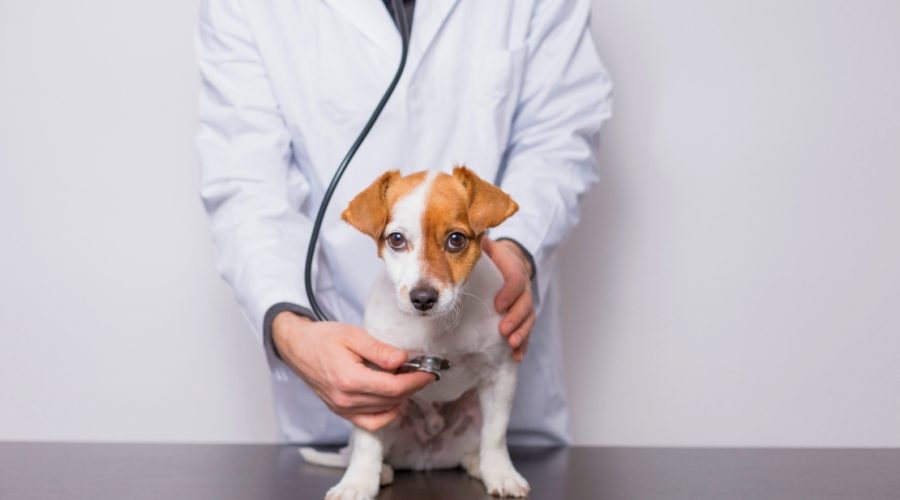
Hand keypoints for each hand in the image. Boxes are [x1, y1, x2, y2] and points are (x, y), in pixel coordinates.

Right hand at [272, 312, 433, 431]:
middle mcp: (346, 400)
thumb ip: (379, 350)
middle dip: (412, 387)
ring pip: (384, 412)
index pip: (393, 388)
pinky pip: (371, 422)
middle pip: (392, 400)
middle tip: (421, 371)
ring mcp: (343, 409)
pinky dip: (386, 413)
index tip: (429, 372)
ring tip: (406, 380)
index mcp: (349, 379)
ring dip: (401, 398)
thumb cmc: (323, 338)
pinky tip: (392, 398)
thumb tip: (403, 360)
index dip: (416, 381)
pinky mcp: (342, 412)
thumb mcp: (353, 335)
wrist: (297, 348)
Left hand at [482, 237, 535, 362]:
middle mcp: (524, 289)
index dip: (509, 294)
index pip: (516, 282)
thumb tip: (466, 237)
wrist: (513, 262)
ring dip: (522, 333)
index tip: (498, 305)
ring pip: (529, 319)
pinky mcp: (524, 317)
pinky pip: (527, 331)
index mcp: (515, 271)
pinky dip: (524, 344)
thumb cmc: (497, 258)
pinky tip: (517, 356)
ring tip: (511, 345)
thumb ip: (481, 244)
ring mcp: (526, 304)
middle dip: (515, 318)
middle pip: (525, 304)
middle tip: (503, 330)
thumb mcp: (490, 248)